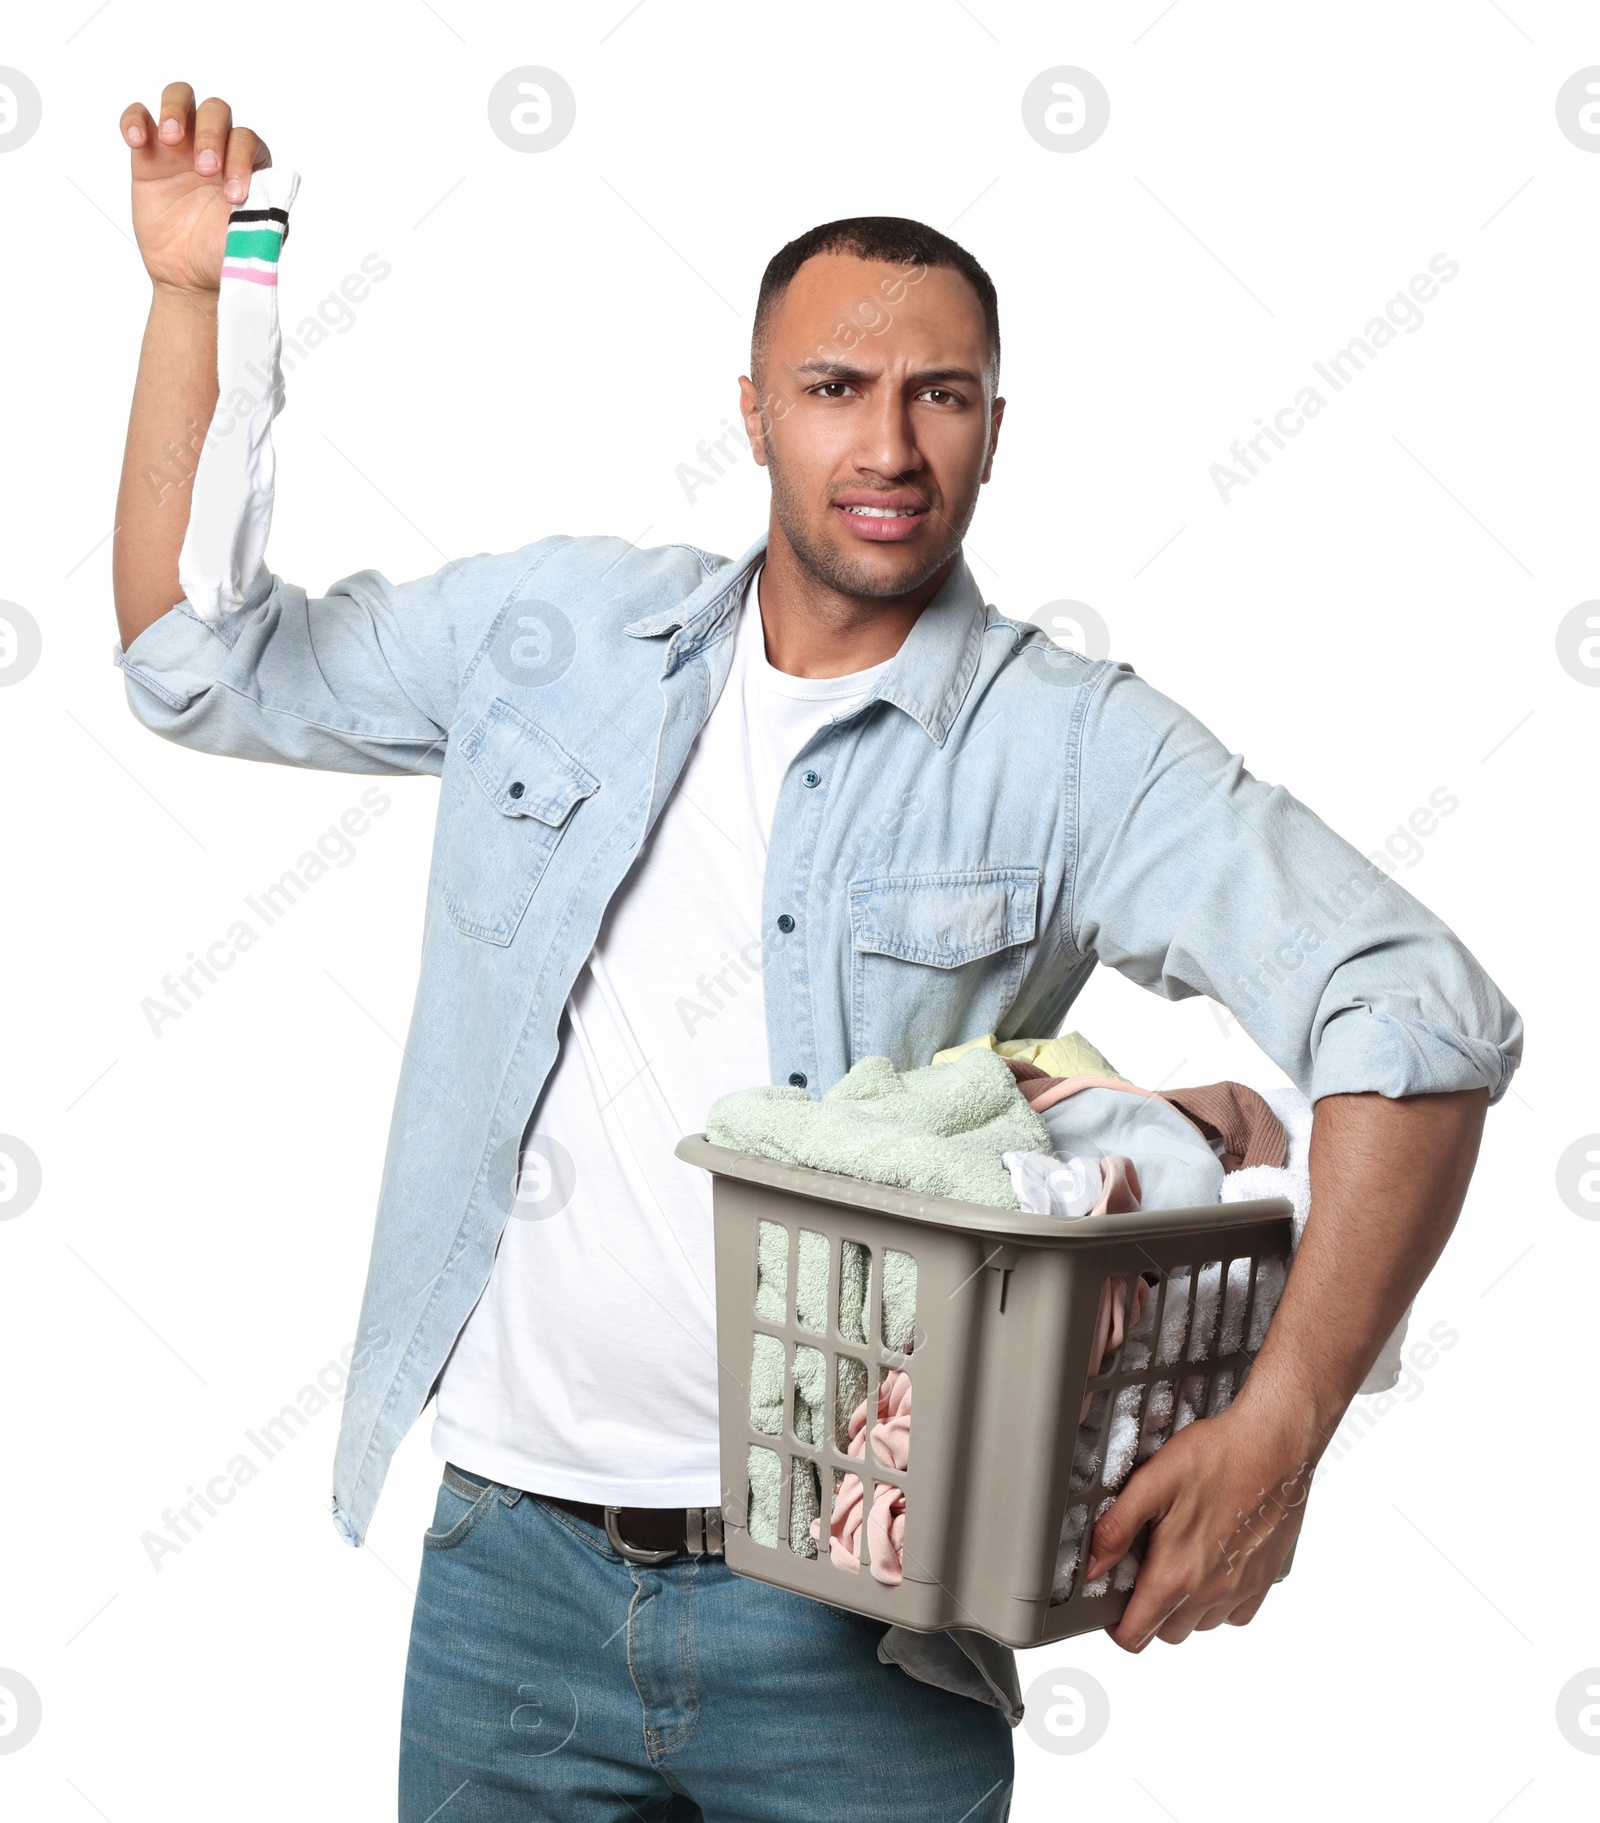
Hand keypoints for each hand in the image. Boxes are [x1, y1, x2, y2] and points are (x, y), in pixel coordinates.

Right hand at [120, 82, 271, 294]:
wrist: (189, 276)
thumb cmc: (223, 255)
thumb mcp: (252, 241)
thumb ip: (265, 217)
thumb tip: (271, 196)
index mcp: (246, 164)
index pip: (247, 140)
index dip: (241, 159)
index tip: (233, 196)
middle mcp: (216, 147)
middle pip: (216, 111)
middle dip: (211, 134)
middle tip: (204, 171)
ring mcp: (181, 147)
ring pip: (179, 98)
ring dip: (176, 109)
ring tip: (171, 139)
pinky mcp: (148, 155)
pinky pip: (139, 118)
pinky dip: (135, 119)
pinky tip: (137, 140)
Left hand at [1084, 1401, 1314, 1650]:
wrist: (1273, 1445)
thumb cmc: (1216, 1456)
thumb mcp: (1151, 1482)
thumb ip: (1117, 1528)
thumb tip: (1092, 1566)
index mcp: (1176, 1573)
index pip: (1136, 1635)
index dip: (1116, 1626)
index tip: (1111, 1602)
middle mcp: (1210, 1593)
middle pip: (1167, 1633)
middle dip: (1149, 1613)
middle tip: (1143, 1570)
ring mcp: (1240, 1590)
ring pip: (1201, 1625)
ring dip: (1184, 1608)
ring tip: (1178, 1561)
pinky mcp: (1264, 1581)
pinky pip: (1234, 1615)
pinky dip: (1219, 1602)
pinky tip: (1210, 1564)